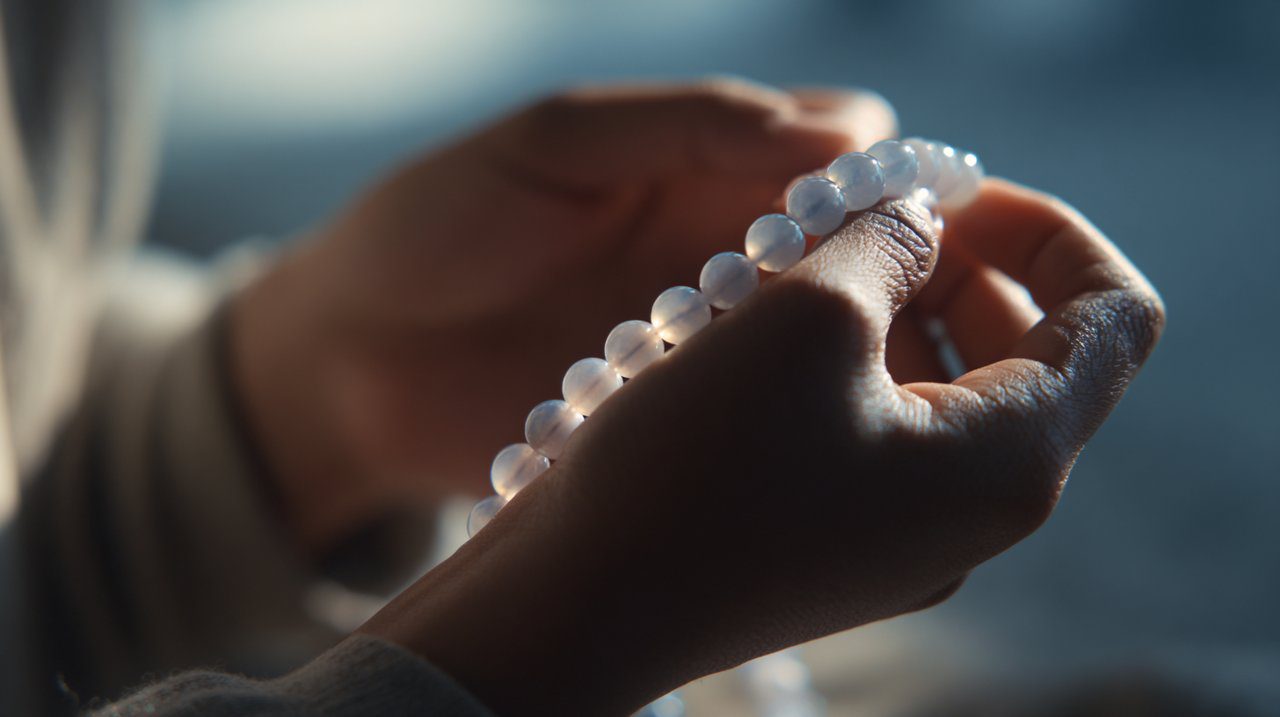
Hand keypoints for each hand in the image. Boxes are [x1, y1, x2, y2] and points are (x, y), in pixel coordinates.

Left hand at [231, 80, 895, 549]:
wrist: (344, 361)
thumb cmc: (433, 226)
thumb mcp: (554, 145)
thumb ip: (693, 125)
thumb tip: (853, 131)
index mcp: (707, 168)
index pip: (853, 166)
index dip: (914, 193)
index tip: (960, 233)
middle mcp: (727, 257)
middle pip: (869, 264)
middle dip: (927, 291)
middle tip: (967, 339)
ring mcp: (710, 349)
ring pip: (838, 352)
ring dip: (884, 372)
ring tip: (922, 408)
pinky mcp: (684, 426)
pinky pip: (772, 424)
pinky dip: (814, 431)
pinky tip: (844, 454)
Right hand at [359, 181, 1165, 714]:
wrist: (586, 606)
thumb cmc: (701, 467)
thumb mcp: (808, 313)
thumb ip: (889, 240)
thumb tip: (917, 222)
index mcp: (1012, 460)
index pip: (1112, 315)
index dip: (1047, 228)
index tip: (951, 196)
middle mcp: (978, 508)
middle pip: (1027, 347)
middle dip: (960, 261)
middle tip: (867, 218)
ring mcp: (911, 533)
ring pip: (944, 384)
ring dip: (893, 306)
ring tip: (800, 269)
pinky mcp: (844, 538)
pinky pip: (882, 425)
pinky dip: (849, 362)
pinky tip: (767, 335)